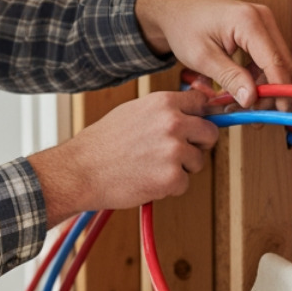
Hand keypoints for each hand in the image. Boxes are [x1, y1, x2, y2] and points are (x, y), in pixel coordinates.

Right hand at [27, 89, 219, 224]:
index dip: (202, 117)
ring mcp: (174, 150)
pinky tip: (147, 180)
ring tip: (152, 167)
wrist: (81, 171)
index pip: (203, 103)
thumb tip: (189, 114)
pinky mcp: (172, 177)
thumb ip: (164, 111)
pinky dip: (169, 187)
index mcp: (164, 103)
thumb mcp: (134, 112)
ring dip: (181, 168)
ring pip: (198, 161)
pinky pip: (184, 184)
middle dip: (198, 145)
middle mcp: (173, 123)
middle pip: (210, 133)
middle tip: (178, 153)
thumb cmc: (102, 143)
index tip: (197, 126)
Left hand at [133, 0, 291, 110]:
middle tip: (250, 114)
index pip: (275, 62)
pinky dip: (258, 78)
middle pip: (282, 64)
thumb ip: (230, 78)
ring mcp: (263, 23)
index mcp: (249, 21)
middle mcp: (262, 18)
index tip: (278, 114)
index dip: (280, 91)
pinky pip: (268, 60)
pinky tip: (240, 90)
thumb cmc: (184, 27)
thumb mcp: (203, 57)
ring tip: (238, 104)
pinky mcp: (260, 31)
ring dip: (263, 88)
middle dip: (271, 93)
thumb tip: (251, 99)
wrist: (176, 11)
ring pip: (277, 65)